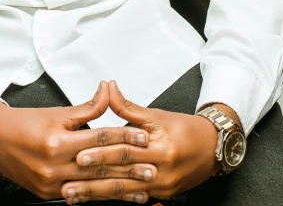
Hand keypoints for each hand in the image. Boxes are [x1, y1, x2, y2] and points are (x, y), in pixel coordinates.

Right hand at [0, 81, 152, 201]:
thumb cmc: (25, 123)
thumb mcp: (57, 111)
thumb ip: (87, 107)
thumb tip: (108, 91)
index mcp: (57, 141)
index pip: (99, 137)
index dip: (123, 136)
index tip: (144, 136)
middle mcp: (53, 165)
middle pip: (99, 166)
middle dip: (128, 168)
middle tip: (152, 167)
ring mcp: (50, 184)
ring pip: (92, 186)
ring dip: (119, 189)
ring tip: (141, 189)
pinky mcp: (47, 194)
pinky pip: (78, 195)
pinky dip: (98, 195)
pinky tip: (115, 196)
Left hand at [60, 80, 220, 203]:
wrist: (213, 147)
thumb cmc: (185, 129)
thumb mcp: (156, 114)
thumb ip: (128, 107)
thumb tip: (109, 88)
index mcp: (159, 146)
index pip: (125, 149)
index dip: (102, 152)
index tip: (80, 155)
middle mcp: (160, 169)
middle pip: (121, 174)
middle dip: (93, 179)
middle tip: (69, 182)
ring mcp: (161, 186)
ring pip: (124, 190)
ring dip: (97, 194)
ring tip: (75, 195)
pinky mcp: (162, 195)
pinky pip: (135, 198)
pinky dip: (115, 199)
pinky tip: (97, 201)